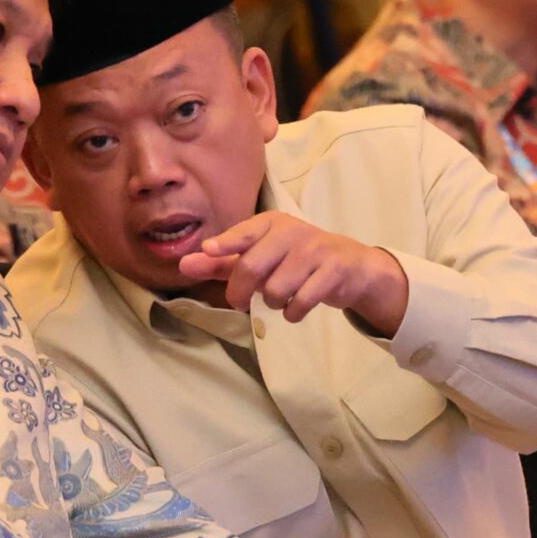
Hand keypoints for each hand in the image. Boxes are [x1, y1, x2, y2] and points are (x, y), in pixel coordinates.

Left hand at [177, 212, 409, 334]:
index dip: (226, 242)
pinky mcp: (335, 270)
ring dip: (273, 304)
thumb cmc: (296, 261)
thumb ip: (222, 264)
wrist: (353, 266)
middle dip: (241, 292)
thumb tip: (184, 265)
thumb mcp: (260, 258)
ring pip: (277, 289)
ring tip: (280, 299)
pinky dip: (293, 313)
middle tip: (242, 302)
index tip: (210, 249)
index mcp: (271, 224)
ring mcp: (316, 250)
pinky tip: (297, 307)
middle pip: (253, 267)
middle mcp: (293, 231)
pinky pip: (302, 301)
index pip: (244, 232)